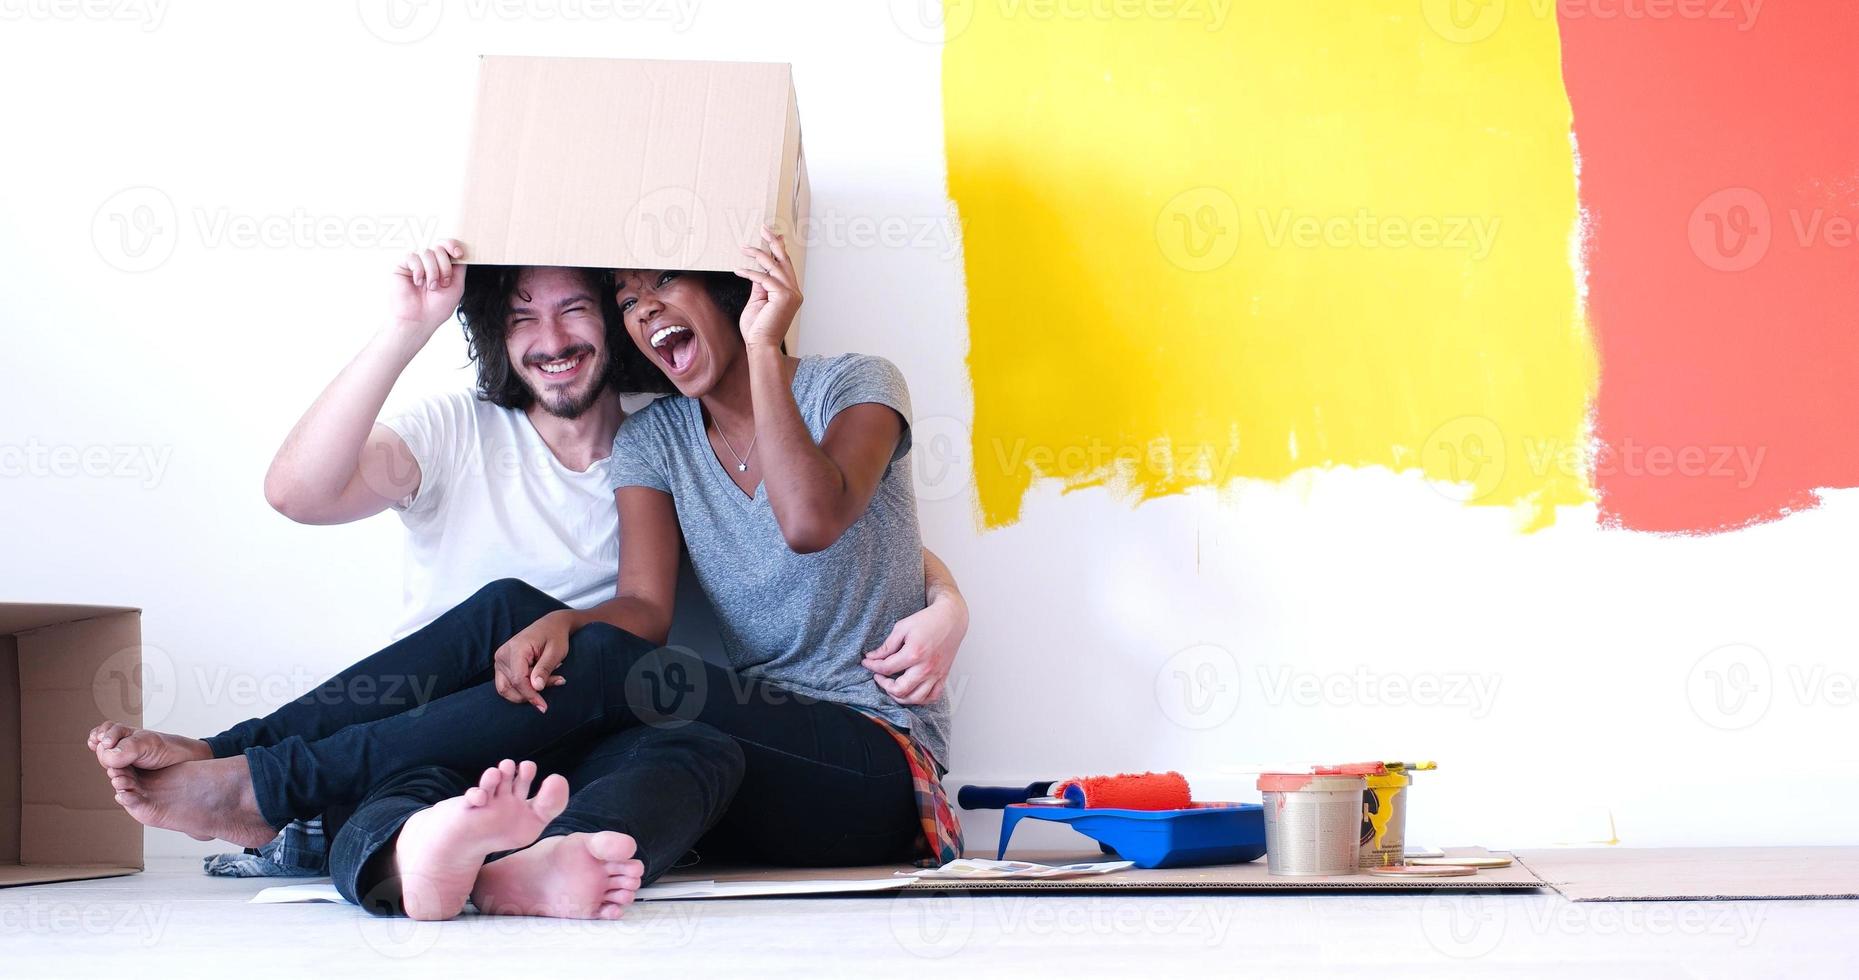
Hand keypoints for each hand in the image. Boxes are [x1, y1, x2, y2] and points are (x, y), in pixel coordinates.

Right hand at [390, 239, 466, 336]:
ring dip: (432, 271)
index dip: (452, 245)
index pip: (446, 246)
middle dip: (444, 266)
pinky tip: (417, 283)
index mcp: (441, 265)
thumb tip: (461, 249)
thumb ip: (459, 267)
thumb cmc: (437, 307)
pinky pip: (412, 257)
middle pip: (439, 248)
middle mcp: (428, 262)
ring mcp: (415, 263)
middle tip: (443, 283)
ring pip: (427, 252)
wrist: (419, 320)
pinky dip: (418, 270)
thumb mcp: (457, 286)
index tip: (458, 254)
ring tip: (431, 287)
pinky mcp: (402, 266)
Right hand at [492, 610, 574, 710]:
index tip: (544, 707)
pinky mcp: (502, 665)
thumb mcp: (556, 651)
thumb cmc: (555, 636)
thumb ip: (545, 669)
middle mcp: (503, 654)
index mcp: (515, 648)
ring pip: (507, 688)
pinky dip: (523, 687)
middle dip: (534, 691)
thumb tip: (536, 688)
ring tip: (549, 679)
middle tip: (558, 681)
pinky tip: (539, 679)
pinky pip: (508, 684)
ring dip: (527, 692)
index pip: (519, 679)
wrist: (551, 625)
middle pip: (513, 685)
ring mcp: (500, 660)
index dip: (531, 695)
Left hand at [735, 226, 802, 348]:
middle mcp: (794, 291)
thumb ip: (760, 285)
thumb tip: (756, 271)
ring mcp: (791, 294)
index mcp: (790, 292)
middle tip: (764, 228)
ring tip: (744, 247)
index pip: (785, 266)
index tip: (773, 235)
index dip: (779, 249)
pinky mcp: (783, 297)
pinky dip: (750, 273)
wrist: (761, 346)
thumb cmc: (758, 329)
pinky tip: (738, 269)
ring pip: (774, 266)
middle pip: (784, 260)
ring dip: (758, 254)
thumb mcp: (758, 301)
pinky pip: (764, 278)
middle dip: (774, 242)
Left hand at [862, 595, 967, 705]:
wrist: (951, 618)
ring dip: (900, 696)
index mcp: (914, 653)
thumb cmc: (928, 620)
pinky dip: (921, 699)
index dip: (873, 666)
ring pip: (915, 698)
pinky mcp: (943, 676)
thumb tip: (873, 657)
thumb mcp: (902, 627)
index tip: (868, 662)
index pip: (886, 668)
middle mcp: (925, 667)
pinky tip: (912, 692)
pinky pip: (932, 697)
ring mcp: (936, 674)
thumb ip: (887, 645)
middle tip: (879, 676)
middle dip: (884, 685)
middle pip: (899, 689)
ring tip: (893, 686)